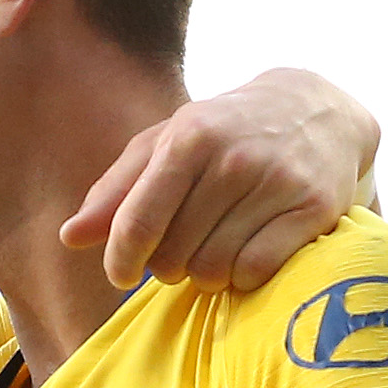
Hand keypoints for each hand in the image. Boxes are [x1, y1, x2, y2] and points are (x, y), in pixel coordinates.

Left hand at [61, 68, 377, 292]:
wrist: (318, 111)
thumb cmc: (225, 133)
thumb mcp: (166, 146)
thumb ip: (115, 191)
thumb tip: (69, 238)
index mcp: (190, 136)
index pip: (138, 222)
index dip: (121, 260)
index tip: (121, 275)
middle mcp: (235, 158)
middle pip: (174, 256)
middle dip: (169, 264)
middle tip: (182, 248)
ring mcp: (278, 183)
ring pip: (214, 269)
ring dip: (206, 274)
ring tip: (214, 248)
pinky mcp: (314, 209)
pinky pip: (256, 272)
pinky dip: (242, 276)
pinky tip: (245, 252)